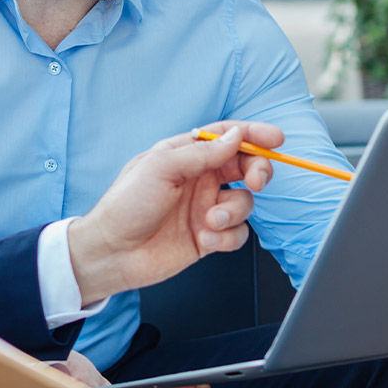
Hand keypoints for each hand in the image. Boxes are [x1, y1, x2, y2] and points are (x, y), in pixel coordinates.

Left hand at [66, 121, 280, 304]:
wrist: (112, 252)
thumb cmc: (126, 205)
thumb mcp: (161, 167)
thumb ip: (203, 153)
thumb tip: (236, 137)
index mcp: (186, 155)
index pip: (227, 137)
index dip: (253, 135)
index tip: (275, 139)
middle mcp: (199, 180)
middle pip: (245, 167)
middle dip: (258, 172)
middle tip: (256, 181)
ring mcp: (205, 208)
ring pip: (244, 203)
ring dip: (234, 212)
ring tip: (210, 222)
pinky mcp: (209, 236)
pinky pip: (237, 233)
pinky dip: (227, 236)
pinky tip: (206, 239)